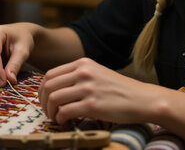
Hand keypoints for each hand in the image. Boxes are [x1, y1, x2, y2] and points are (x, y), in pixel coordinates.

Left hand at [38, 57, 153, 124]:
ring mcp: (88, 88)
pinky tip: (65, 122)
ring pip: (53, 98)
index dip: (42, 89)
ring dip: (50, 112)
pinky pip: (65, 112)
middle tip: (47, 111)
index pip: (51, 74)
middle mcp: (84, 73)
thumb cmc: (120, 89)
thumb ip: (79, 75)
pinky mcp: (92, 105)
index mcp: (83, 63)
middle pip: (49, 86)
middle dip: (43, 101)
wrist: (142, 99)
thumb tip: (57, 88)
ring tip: (56, 118)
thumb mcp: (98, 73)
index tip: (44, 100)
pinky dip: (60, 119)